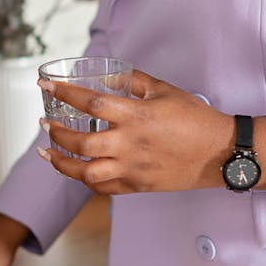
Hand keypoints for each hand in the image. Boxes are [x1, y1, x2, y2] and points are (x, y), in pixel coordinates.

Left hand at [36, 69, 233, 193]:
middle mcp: (131, 144)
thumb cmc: (197, 119)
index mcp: (137, 116)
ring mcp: (133, 168)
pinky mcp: (138, 186)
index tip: (45, 87)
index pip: (91, 103)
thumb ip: (134, 82)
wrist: (221, 153)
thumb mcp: (166, 91)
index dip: (65, 94)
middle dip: (57, 133)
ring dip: (62, 162)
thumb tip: (107, 77)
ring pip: (86, 172)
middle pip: (82, 142)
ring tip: (48, 152)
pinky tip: (76, 170)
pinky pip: (103, 187)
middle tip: (46, 124)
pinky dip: (85, 180)